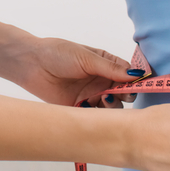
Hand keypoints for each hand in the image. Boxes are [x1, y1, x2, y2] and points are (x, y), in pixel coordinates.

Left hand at [15, 37, 137, 106]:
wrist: (31, 64)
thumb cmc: (58, 53)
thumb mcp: (87, 58)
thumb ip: (111, 68)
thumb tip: (137, 75)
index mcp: (105, 64)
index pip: (128, 74)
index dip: (135, 81)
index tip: (137, 85)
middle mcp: (101, 81)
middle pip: (123, 93)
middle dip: (125, 95)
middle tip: (120, 94)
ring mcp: (91, 95)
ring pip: (112, 107)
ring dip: (112, 107)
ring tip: (102, 100)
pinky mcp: (79, 108)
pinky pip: (95, 117)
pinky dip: (98, 117)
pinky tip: (92, 109)